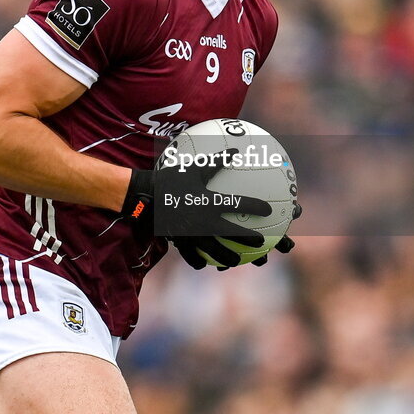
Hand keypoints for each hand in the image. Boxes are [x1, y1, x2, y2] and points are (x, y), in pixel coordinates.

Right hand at [122, 148, 271, 251]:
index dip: (256, 207)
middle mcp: (204, 221)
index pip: (239, 205)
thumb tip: (235, 149)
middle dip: (250, 239)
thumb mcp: (193, 168)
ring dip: (228, 257)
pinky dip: (198, 260)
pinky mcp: (180, 242)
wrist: (144, 197)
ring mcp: (193, 235)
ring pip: (216, 251)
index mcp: (210, 202)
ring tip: (237, 261)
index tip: (269, 209)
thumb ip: (216, 161)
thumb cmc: (170, 179)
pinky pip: (191, 255)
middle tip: (262, 242)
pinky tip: (203, 264)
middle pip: (233, 234)